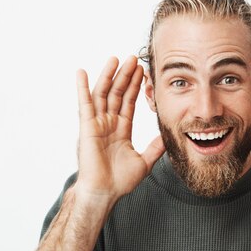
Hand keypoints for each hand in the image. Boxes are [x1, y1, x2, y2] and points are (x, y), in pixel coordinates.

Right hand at [75, 56, 164, 198]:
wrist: (105, 192)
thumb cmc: (120, 181)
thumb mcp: (145, 161)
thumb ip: (156, 148)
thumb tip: (169, 138)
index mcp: (121, 129)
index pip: (129, 102)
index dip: (135, 86)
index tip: (142, 71)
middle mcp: (108, 123)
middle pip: (117, 93)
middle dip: (125, 75)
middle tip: (133, 57)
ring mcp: (97, 123)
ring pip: (103, 94)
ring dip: (109, 76)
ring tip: (116, 58)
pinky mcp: (87, 127)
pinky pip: (84, 104)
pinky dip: (82, 87)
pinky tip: (81, 72)